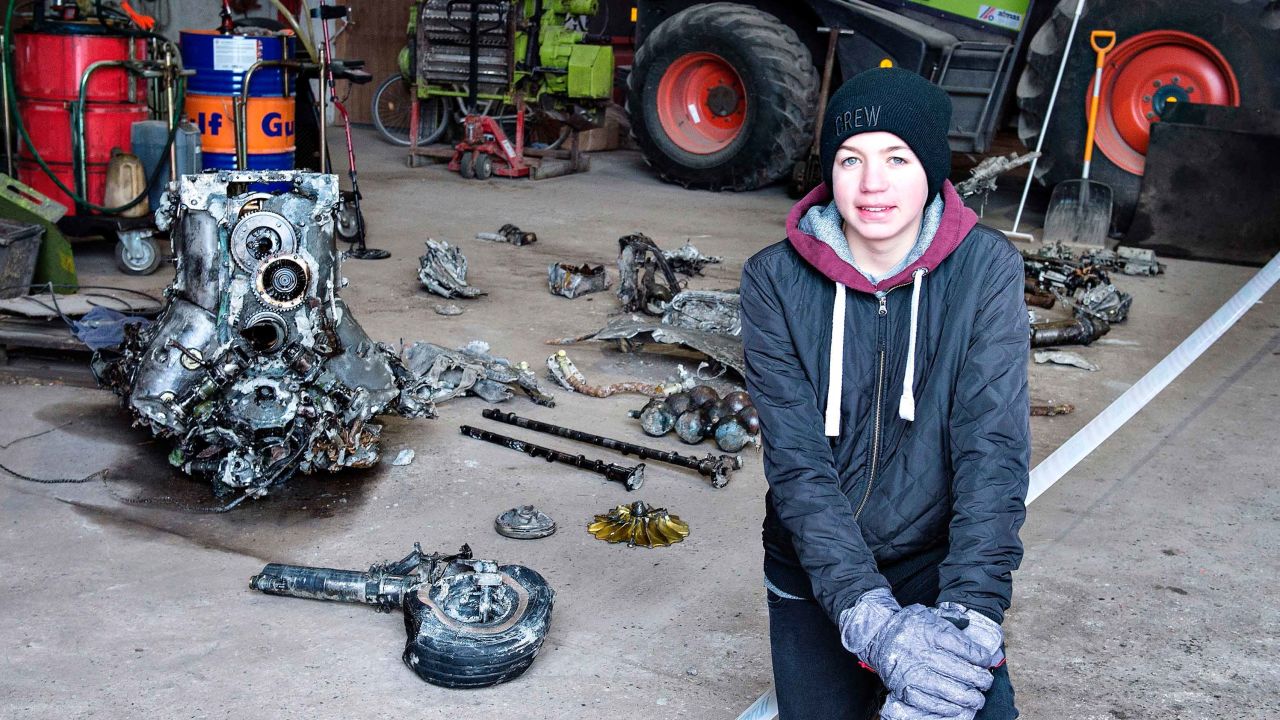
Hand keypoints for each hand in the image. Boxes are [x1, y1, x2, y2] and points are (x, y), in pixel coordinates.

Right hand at [839, 590, 992, 715]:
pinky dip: (945, 707)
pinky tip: (956, 708)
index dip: (980, 657)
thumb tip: (979, 646)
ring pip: (947, 689)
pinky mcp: (903, 687)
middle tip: (985, 683)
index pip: (963, 647)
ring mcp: (912, 671)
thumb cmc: (908, 626)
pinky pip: (928, 702)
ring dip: (967, 697)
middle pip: (959, 670)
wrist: (876, 633)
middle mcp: (922, 652)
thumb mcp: (930, 616)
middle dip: (979, 679)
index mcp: (930, 632)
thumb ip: (953, 626)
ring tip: (977, 699)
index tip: (986, 661)